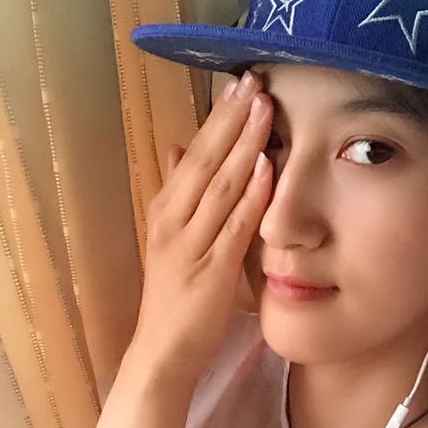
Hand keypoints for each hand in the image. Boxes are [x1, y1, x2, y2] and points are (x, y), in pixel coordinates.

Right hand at [127, 70, 271, 381]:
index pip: (194, 153)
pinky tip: (265, 167)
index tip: (240, 84)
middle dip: (231, 118)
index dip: (218, 118)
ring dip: (243, 144)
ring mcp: (191, 244)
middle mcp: (174, 219)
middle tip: (254, 78)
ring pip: (219, 185)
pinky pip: (234, 227)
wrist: (162, 349)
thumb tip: (180, 147)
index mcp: (166, 208)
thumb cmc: (173, 293)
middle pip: (205, 160)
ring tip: (263, 107)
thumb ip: (179, 193)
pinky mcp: (212, 271)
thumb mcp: (171, 237)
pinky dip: (249, 195)